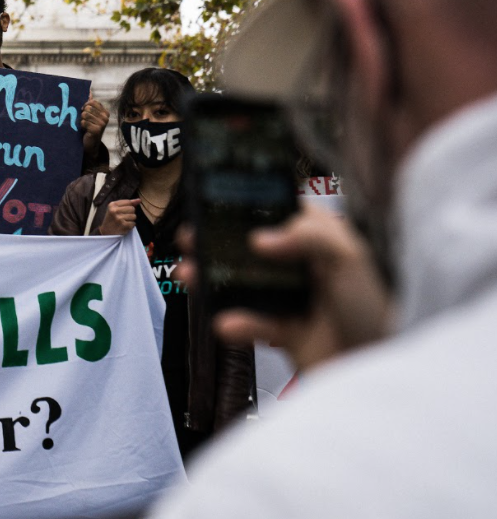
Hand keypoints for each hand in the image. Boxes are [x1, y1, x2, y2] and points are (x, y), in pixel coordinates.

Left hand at [81, 98, 108, 149]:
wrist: (90, 144)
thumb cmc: (89, 127)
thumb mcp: (90, 114)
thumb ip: (90, 103)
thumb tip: (89, 91)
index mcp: (105, 112)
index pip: (92, 102)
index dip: (85, 105)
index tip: (84, 111)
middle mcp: (105, 117)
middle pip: (87, 108)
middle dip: (82, 113)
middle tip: (85, 120)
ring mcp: (102, 124)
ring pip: (84, 115)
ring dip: (82, 120)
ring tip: (85, 125)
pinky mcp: (96, 130)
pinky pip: (83, 122)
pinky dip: (81, 125)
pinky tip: (85, 130)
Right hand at [99, 199, 137, 235]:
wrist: (106, 232)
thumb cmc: (112, 218)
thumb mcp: (116, 208)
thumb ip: (127, 203)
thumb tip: (139, 200)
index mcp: (112, 205)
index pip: (128, 202)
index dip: (128, 207)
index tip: (123, 211)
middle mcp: (115, 211)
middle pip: (132, 208)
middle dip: (130, 213)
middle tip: (123, 217)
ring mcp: (119, 218)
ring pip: (134, 216)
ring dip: (131, 220)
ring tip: (124, 222)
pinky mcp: (124, 225)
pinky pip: (134, 223)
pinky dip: (131, 225)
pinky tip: (124, 226)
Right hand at [181, 206, 391, 373]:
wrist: (378, 369)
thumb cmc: (372, 309)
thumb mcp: (350, 259)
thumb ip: (309, 237)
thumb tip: (259, 238)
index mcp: (316, 239)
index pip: (279, 211)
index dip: (250, 203)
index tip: (216, 196)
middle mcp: (299, 265)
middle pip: (248, 246)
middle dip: (215, 241)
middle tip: (190, 236)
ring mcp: (287, 298)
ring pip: (240, 283)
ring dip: (210, 279)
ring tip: (188, 274)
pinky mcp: (280, 330)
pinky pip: (249, 323)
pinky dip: (236, 323)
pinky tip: (228, 322)